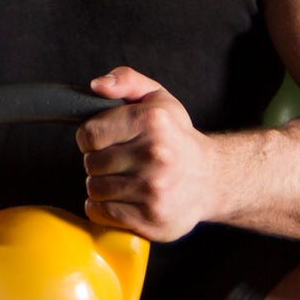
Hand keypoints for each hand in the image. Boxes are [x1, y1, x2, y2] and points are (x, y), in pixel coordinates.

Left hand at [77, 67, 215, 242]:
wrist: (210, 179)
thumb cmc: (175, 137)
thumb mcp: (156, 98)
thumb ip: (126, 80)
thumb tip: (97, 85)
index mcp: (153, 122)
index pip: (89, 134)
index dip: (92, 137)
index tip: (106, 140)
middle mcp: (155, 155)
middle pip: (91, 164)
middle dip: (99, 162)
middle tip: (122, 160)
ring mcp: (153, 191)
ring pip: (94, 190)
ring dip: (103, 186)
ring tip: (126, 179)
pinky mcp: (150, 219)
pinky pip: (102, 213)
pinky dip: (105, 208)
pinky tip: (126, 198)